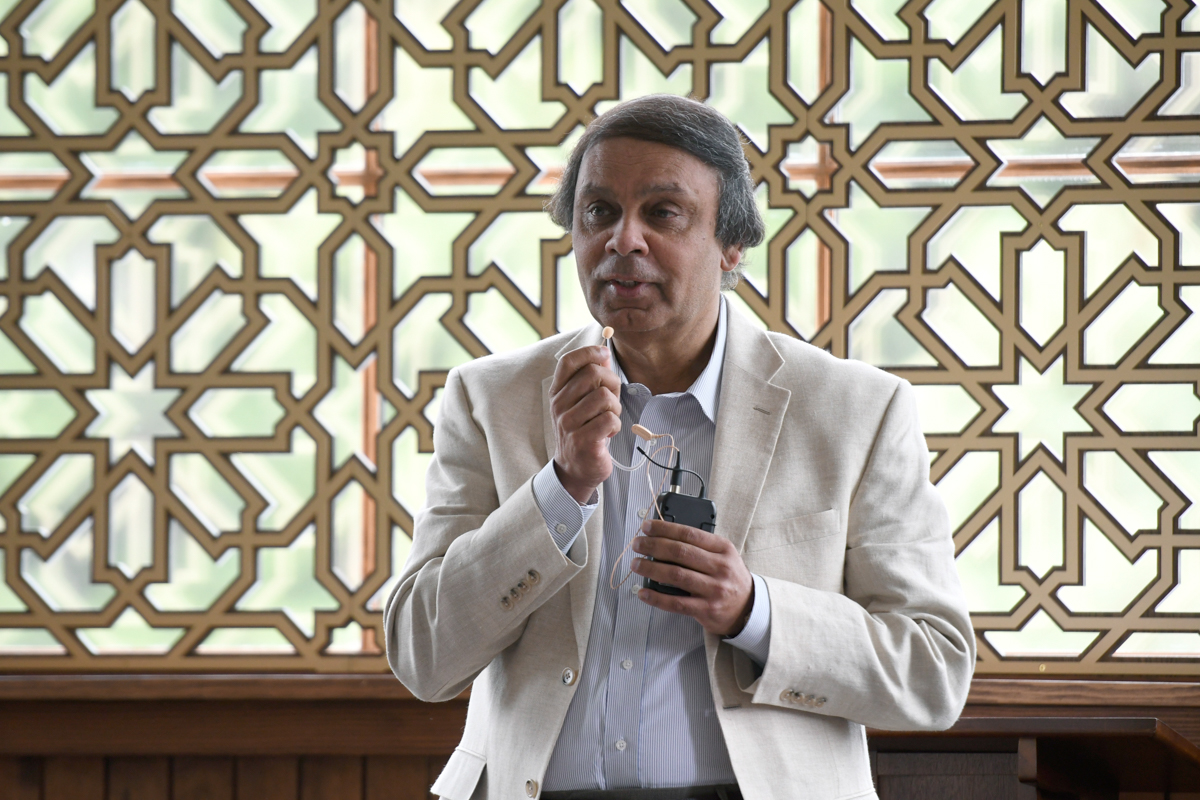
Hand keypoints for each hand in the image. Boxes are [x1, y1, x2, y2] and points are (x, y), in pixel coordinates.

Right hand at [549, 345, 621, 503]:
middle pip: (592, 374)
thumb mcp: (583, 402)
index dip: (589, 352)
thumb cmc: (583, 430)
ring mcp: (569, 424)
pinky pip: (610, 419)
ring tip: (609, 418)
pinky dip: (616, 425)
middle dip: (612, 383)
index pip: (568, 361)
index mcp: (558, 393)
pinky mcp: (583, 441)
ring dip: (615, 407)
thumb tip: (603, 354)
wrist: (576, 468)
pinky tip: (608, 432)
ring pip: (604, 396)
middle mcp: (559, 406)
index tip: (604, 355)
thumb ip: (592, 378)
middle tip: (612, 399)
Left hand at [631, 519, 753, 636]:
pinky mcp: (706, 610)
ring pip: (676, 575)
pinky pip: (676, 603)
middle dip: (653, 546)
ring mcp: (714, 589)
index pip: (689, 533)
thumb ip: (700, 545)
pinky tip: (643, 592)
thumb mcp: (723, 555)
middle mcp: (720, 568)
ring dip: (651, 569)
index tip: (647, 527)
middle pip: (680, 552)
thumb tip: (663, 537)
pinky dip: (656, 597)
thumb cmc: (729, 578)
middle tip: (638, 544)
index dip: (664, 529)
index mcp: (723, 549)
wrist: (748, 607)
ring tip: (636, 564)